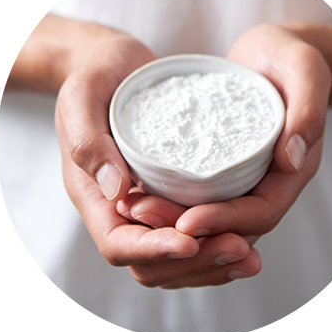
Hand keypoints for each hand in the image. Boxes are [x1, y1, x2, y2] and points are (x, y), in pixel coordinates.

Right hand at [55, 22, 261, 287]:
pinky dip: (217, 240)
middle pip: (152, 261)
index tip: (189, 241)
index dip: (153, 249)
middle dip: (194, 263)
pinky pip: (192, 230)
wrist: (115, 69)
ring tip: (249, 256)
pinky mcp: (172, 191)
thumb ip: (88, 142)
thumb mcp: (82, 98)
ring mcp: (149, 202)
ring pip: (176, 255)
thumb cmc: (94, 79)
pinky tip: (246, 234)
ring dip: (212, 262)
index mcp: (95, 194)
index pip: (118, 242)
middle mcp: (123, 207)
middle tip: (238, 250)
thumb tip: (116, 190)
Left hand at [124, 23, 331, 287]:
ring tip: (136, 208)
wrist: (270, 54)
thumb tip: (292, 160)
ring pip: (213, 217)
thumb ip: (307, 109)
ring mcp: (244, 175)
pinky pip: (200, 195)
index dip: (226, 221)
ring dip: (175, 221)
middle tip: (145, 215)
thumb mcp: (304, 68)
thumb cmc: (288, 56)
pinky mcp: (221, 165)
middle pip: (233, 226)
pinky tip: (143, 192)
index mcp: (292, 169)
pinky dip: (173, 202)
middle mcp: (268, 181)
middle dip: (191, 230)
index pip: (262, 211)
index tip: (188, 222)